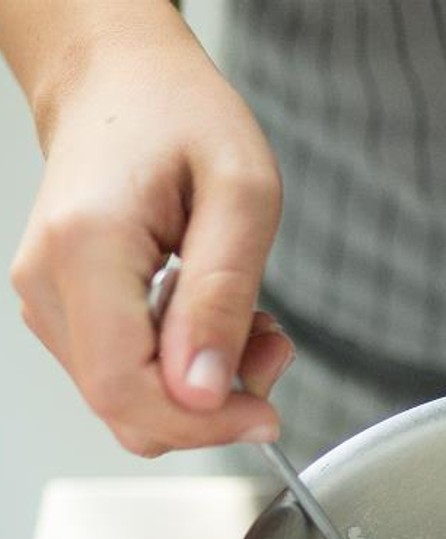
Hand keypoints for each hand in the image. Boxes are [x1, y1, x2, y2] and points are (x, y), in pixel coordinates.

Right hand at [9, 16, 291, 455]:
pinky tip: (213, 317)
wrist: (122, 81)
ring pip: (128, 401)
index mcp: (86, 249)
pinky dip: (183, 367)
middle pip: (124, 410)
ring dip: (203, 387)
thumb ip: (223, 297)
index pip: (125, 388)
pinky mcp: (66, 309)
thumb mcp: (243, 196)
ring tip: (250, 321)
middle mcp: (49, 282)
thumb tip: (206, 392)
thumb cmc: (181, 117)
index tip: (264, 413)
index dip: (200, 424)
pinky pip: (127, 374)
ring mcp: (49, 300)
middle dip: (211, 408)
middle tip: (270, 349)